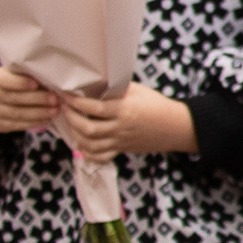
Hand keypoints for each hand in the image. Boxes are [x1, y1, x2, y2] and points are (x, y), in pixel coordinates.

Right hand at [0, 69, 58, 134]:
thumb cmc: (14, 83)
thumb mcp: (17, 74)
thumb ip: (30, 75)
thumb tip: (53, 79)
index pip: (5, 80)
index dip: (20, 83)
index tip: (36, 84)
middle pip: (14, 98)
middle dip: (37, 99)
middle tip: (55, 99)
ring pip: (17, 114)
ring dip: (39, 113)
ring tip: (55, 111)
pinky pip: (17, 125)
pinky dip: (34, 123)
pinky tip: (47, 120)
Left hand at [54, 86, 196, 160]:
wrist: (176, 126)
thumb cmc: (157, 105)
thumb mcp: (139, 91)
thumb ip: (117, 90)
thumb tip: (94, 86)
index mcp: (124, 110)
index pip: (94, 108)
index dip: (76, 102)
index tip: (67, 96)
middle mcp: (120, 127)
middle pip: (88, 128)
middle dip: (71, 118)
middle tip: (66, 109)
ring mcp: (120, 141)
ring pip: (90, 144)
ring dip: (75, 135)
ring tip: (72, 124)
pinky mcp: (122, 149)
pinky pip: (100, 157)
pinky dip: (87, 153)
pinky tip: (82, 143)